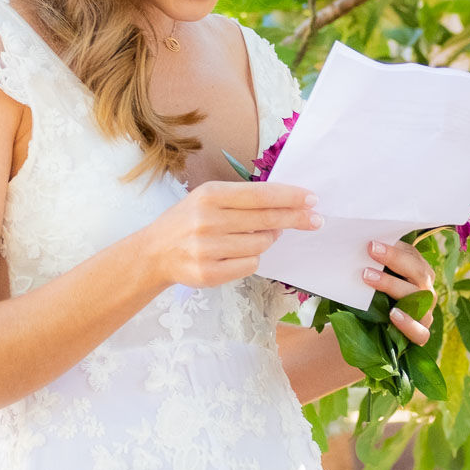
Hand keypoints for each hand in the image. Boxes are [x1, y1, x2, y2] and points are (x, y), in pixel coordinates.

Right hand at [139, 180, 322, 290]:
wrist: (155, 252)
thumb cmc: (189, 220)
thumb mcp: (210, 199)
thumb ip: (244, 201)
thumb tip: (287, 208)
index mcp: (210, 195)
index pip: (261, 195)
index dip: (290, 197)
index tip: (312, 199)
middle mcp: (207, 220)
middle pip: (267, 220)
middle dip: (295, 218)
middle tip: (315, 219)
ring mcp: (207, 249)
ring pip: (261, 244)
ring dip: (265, 241)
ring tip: (250, 237)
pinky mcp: (208, 274)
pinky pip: (250, 265)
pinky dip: (251, 259)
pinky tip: (236, 254)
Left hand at [361, 239, 434, 345]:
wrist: (375, 327)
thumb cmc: (378, 293)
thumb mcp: (379, 274)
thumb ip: (376, 262)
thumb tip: (359, 246)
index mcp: (419, 270)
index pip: (412, 256)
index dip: (394, 250)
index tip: (371, 244)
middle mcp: (426, 289)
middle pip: (417, 272)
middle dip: (394, 260)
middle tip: (370, 253)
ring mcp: (426, 312)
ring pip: (419, 299)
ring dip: (394, 286)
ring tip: (370, 279)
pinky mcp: (421, 333)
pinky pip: (421, 332)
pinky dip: (409, 324)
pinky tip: (394, 314)